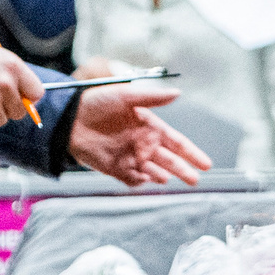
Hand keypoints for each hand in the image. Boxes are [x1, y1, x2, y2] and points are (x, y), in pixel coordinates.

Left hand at [69, 85, 211, 185]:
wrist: (69, 117)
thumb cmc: (97, 102)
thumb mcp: (125, 95)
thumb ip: (151, 97)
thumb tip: (177, 93)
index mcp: (150, 127)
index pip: (177, 143)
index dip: (192, 153)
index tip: (206, 164)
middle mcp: (144, 145)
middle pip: (169, 161)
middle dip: (183, 170)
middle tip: (194, 179)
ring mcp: (131, 158)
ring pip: (154, 172)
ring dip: (162, 176)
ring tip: (166, 177)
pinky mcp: (116, 169)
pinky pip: (133, 179)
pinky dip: (141, 181)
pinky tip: (145, 179)